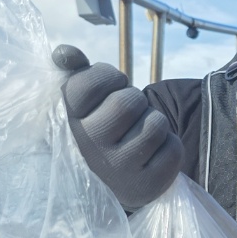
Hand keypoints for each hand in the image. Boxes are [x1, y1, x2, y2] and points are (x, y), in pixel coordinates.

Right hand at [52, 45, 182, 209]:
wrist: (121, 180)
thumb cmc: (105, 129)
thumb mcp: (87, 103)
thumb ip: (78, 74)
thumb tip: (64, 53)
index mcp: (71, 123)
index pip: (87, 85)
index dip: (107, 77)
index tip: (109, 87)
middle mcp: (89, 148)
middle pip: (128, 102)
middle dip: (136, 100)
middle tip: (130, 113)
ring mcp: (118, 169)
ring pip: (155, 123)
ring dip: (154, 121)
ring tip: (141, 133)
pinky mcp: (147, 184)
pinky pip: (172, 147)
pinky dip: (169, 144)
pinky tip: (154, 154)